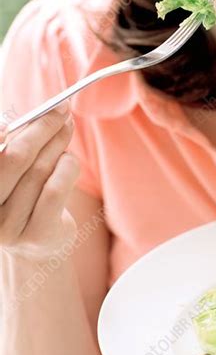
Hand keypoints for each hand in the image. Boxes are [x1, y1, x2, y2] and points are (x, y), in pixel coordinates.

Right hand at [0, 103, 79, 259]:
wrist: (36, 244)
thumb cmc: (23, 193)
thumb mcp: (15, 169)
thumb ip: (19, 144)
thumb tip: (44, 114)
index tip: (7, 125)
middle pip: (15, 158)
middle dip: (41, 129)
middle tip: (60, 110)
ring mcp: (8, 227)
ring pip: (40, 170)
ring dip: (58, 143)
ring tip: (67, 127)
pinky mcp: (36, 235)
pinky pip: (56, 189)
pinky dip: (67, 167)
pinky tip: (69, 159)